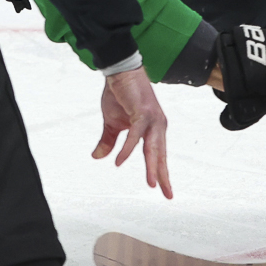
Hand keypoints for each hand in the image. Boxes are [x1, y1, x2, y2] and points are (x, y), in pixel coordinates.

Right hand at [92, 67, 170, 197]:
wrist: (119, 72)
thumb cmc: (119, 96)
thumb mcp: (112, 124)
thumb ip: (109, 142)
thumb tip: (98, 158)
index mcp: (153, 130)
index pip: (159, 155)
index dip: (162, 172)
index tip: (166, 191)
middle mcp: (157, 126)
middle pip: (160, 155)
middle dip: (163, 175)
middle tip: (167, 194)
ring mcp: (151, 119)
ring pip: (152, 147)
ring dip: (152, 166)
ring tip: (151, 184)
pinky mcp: (142, 112)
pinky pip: (135, 134)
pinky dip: (128, 148)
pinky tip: (120, 161)